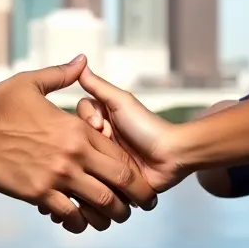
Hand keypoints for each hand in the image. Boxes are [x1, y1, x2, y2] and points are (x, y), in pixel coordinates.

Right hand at [0, 55, 157, 233]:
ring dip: (108, 215)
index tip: (134, 182)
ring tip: (108, 220)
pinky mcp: (38, 191)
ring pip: (100, 203)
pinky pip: (69, 214)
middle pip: (119, 181)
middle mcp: (73, 153)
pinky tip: (76, 222)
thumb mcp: (32, 82)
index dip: (130, 172)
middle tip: (133, 208)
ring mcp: (57, 174)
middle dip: (132, 198)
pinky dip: (77, 222)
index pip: (117, 154)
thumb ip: (62, 75)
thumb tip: (82, 60)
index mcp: (76, 128)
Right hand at [73, 67, 186, 191]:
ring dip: (90, 162)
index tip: (100, 125)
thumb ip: (99, 86)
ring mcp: (104, 162)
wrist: (171, 156)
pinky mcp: (109, 182)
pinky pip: (92, 183)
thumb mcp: (121, 102)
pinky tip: (99, 177)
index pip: (77, 118)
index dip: (86, 120)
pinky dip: (93, 180)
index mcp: (100, 122)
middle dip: (89, 142)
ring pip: (82, 163)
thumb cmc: (148, 126)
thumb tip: (81, 64)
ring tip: (104, 163)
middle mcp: (99, 141)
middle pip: (77, 141)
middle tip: (106, 142)